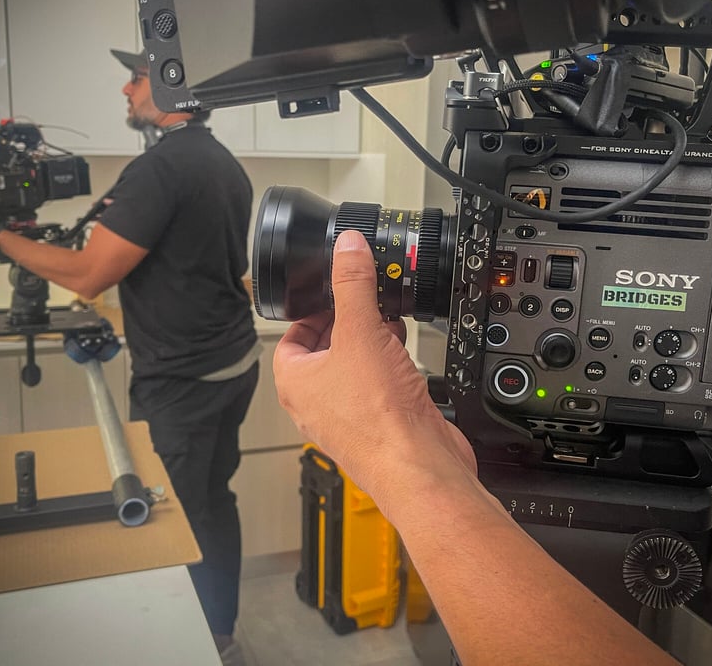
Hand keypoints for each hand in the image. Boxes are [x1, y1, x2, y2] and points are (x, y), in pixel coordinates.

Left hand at [273, 230, 475, 512]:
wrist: (419, 464)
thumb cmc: (377, 417)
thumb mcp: (360, 332)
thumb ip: (353, 285)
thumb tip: (347, 248)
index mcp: (295, 381)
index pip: (292, 336)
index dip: (312, 310)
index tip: (333, 292)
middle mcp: (316, 400)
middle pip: (326, 347)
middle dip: (349, 321)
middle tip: (366, 300)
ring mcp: (348, 413)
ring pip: (354, 365)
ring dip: (372, 340)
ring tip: (388, 320)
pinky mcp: (379, 419)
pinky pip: (377, 381)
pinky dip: (389, 361)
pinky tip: (405, 348)